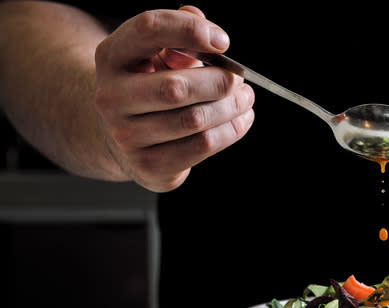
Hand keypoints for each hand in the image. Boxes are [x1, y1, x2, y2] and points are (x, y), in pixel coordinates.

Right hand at [94, 6, 254, 191]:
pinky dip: (230, 131)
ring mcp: (125, 136)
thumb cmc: (148, 85)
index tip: (223, 41)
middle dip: (221, 81)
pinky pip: (201, 146)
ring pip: (195, 120)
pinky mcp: (147, 165)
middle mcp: (111, 97)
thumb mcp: (154, 52)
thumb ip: (178, 32)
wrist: (121, 135)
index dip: (190, 30)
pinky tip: (240, 120)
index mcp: (111, 56)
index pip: (149, 28)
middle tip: (240, 80)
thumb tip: (206, 30)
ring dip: (232, 108)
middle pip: (177, 87)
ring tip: (245, 99)